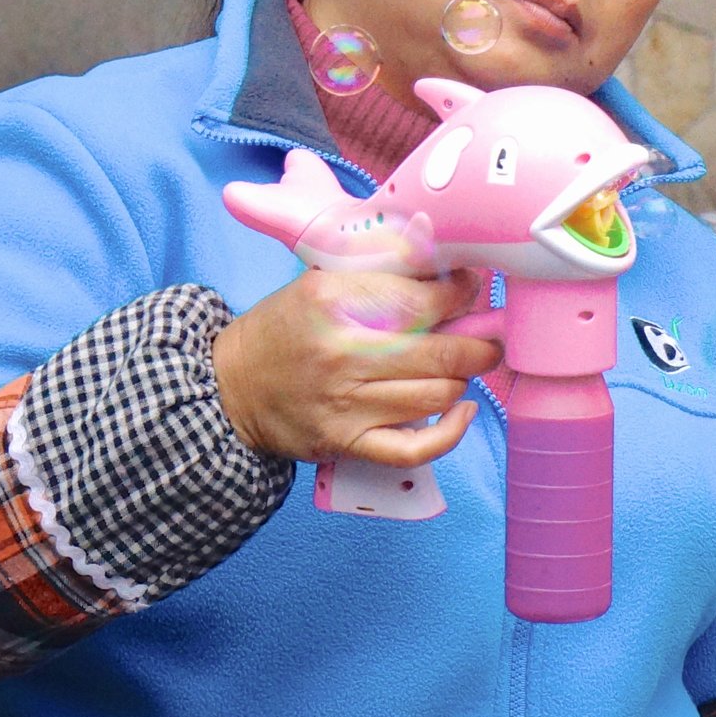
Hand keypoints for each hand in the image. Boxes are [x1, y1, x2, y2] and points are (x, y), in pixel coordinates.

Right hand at [211, 267, 502, 467]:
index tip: (471, 289)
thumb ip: (384, 274)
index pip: (425, 299)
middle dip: (480, 342)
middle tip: (488, 334)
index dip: (463, 293)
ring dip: (462, 379)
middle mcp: (342, 354)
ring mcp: (345, 404)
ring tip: (459, 365)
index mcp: (334, 302)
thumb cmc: (284, 330)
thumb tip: (450, 268)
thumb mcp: (322, 283)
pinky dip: (451, 432)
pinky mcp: (346, 443)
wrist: (227, 388)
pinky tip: (461, 411)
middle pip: (443, 351)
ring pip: (438, 394)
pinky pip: (416, 448)